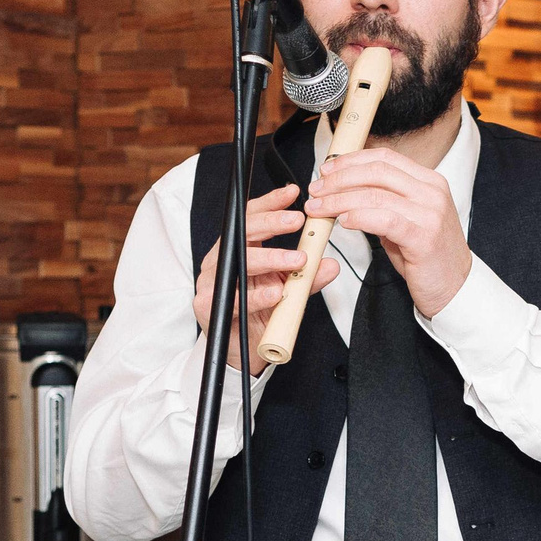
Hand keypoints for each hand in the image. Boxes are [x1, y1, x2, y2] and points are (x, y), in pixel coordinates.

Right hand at [193, 182, 339, 375]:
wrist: (242, 348)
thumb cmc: (260, 312)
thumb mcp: (289, 290)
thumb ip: (308, 277)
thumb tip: (331, 264)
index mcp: (240, 249)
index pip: (253, 218)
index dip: (270, 203)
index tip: (293, 193)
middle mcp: (224, 260)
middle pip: (244, 232)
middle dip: (271, 223)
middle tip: (298, 220)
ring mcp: (214, 281)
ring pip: (240, 262)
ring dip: (271, 259)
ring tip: (297, 261)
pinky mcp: (209, 306)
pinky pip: (235, 299)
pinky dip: (257, 296)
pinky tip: (275, 293)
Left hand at [304, 147, 471, 316]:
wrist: (455, 286)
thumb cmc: (427, 255)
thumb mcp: (407, 218)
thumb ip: (383, 201)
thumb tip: (345, 189)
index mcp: (430, 181)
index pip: (385, 158)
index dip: (351, 160)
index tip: (327, 170)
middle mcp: (432, 192)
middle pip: (377, 171)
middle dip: (340, 179)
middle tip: (316, 190)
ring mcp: (430, 214)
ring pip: (375, 195)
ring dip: (339, 200)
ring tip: (319, 208)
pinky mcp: (423, 237)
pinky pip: (383, 220)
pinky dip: (358, 217)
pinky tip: (343, 222)